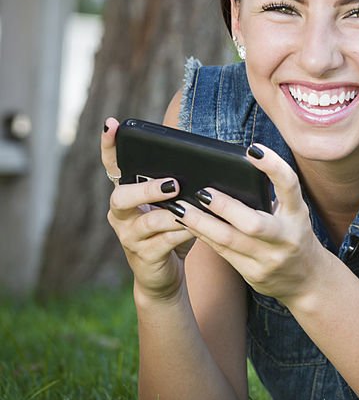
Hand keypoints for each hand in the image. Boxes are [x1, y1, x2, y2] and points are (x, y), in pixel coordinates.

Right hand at [101, 117, 194, 301]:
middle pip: (122, 196)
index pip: (113, 167)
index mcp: (127, 195)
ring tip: (189, 207)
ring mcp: (129, 237)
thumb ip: (180, 185)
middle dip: (146, 189)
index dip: (109, 146)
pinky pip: (163, 242)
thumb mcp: (174, 205)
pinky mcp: (144, 257)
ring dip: (170, 213)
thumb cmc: (171, 231)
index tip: (112, 125)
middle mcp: (122, 215)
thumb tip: (207, 162)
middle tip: (173, 184)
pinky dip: (181, 233)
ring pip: (146, 222)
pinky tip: (196, 227)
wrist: (165, 275)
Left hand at [171, 143, 327, 303]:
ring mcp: (269, 259)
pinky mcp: (254, 274)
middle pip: (253, 224)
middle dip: (224, 207)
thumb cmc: (294, 236)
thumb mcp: (292, 214)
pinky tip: (187, 224)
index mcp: (297, 214)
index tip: (253, 149)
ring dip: (200, 223)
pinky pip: (222, 253)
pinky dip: (203, 236)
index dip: (273, 166)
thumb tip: (234, 172)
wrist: (307, 280)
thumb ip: (272, 198)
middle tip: (202, 192)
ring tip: (179, 208)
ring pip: (229, 241)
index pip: (289, 186)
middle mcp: (286, 238)